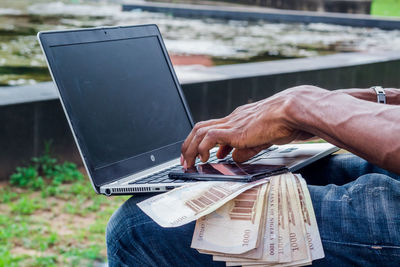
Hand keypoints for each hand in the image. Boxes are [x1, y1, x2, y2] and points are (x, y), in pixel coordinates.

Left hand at [181, 86, 316, 167]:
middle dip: (190, 145)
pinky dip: (202, 148)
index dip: (205, 143)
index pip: (215, 128)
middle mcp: (233, 119)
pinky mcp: (234, 130)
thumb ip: (248, 148)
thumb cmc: (286, 122)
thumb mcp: (263, 140)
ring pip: (200, 131)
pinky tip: (204, 158)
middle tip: (186, 160)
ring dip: (190, 148)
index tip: (204, 155)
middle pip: (201, 128)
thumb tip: (234, 157)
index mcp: (240, 120)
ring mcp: (232, 123)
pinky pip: (209, 136)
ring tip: (189, 163)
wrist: (292, 111)